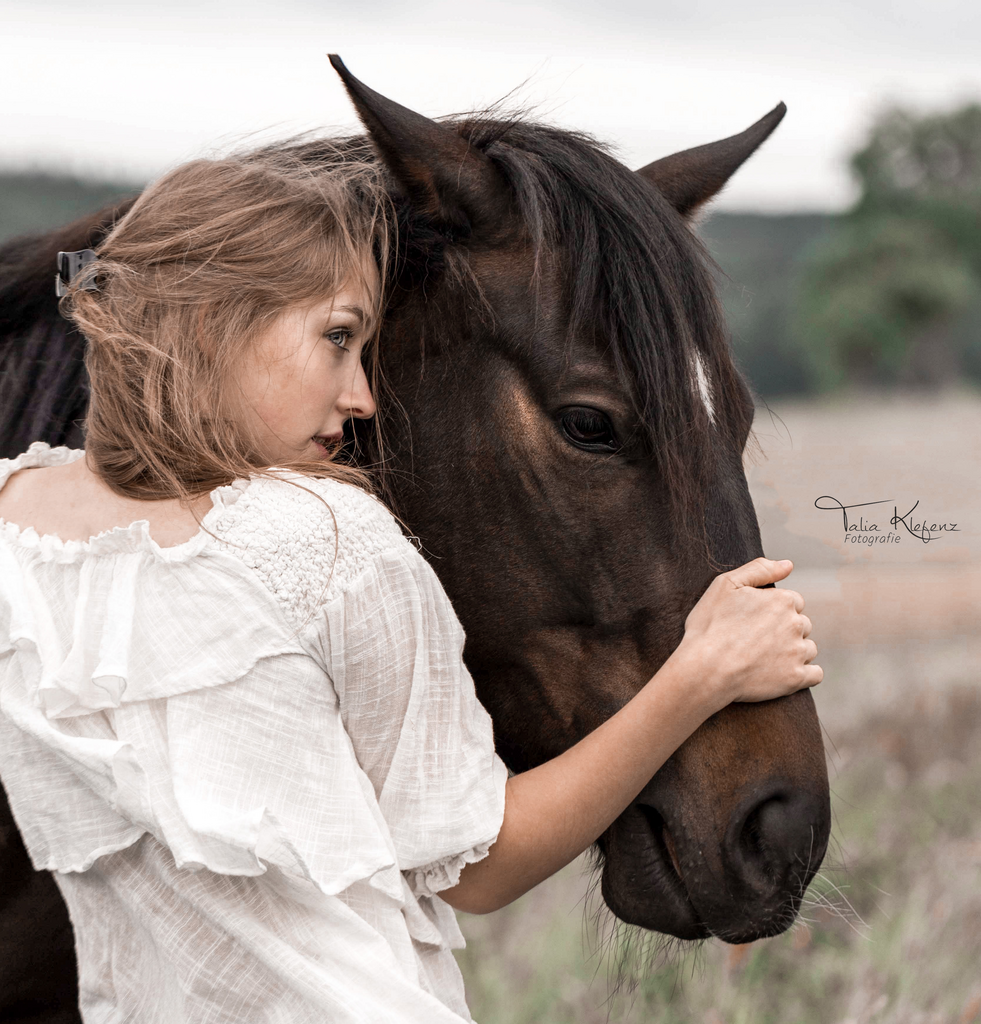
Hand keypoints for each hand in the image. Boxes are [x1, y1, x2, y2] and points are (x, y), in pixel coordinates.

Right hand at [677, 557, 821, 710]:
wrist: (705, 669)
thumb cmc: (710, 626)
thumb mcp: (725, 585)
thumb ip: (759, 569)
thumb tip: (788, 565)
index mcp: (782, 600)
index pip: (792, 602)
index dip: (773, 610)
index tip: (754, 621)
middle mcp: (796, 624)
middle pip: (802, 624)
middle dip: (785, 630)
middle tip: (757, 640)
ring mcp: (798, 652)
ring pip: (808, 648)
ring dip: (794, 651)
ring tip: (766, 658)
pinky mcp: (796, 678)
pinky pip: (815, 674)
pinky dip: (804, 674)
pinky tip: (785, 673)